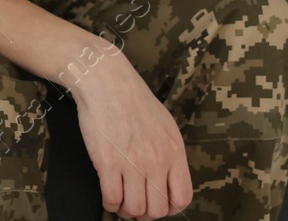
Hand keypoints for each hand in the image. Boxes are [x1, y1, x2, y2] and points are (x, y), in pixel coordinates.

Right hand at [70, 51, 193, 217]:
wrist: (106, 80)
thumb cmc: (133, 99)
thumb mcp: (165, 125)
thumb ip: (169, 154)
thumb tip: (167, 178)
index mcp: (174, 152)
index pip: (181, 199)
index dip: (168, 208)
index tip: (155, 202)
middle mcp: (157, 161)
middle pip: (157, 210)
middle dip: (145, 213)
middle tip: (134, 203)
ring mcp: (132, 163)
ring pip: (134, 209)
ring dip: (126, 210)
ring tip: (120, 199)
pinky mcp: (108, 163)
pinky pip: (112, 199)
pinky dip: (109, 202)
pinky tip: (107, 192)